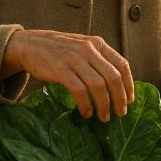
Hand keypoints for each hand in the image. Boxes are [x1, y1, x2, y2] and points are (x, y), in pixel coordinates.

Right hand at [4, 30, 133, 121]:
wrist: (30, 44)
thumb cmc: (60, 50)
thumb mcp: (83, 47)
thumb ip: (99, 59)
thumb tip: (117, 85)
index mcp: (98, 44)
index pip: (122, 65)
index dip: (128, 85)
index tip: (129, 100)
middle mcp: (89, 49)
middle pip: (113, 77)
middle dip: (119, 98)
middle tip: (120, 113)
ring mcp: (74, 59)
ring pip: (98, 85)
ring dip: (104, 105)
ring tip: (104, 117)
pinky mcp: (60, 69)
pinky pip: (79, 90)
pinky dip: (86, 104)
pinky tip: (86, 112)